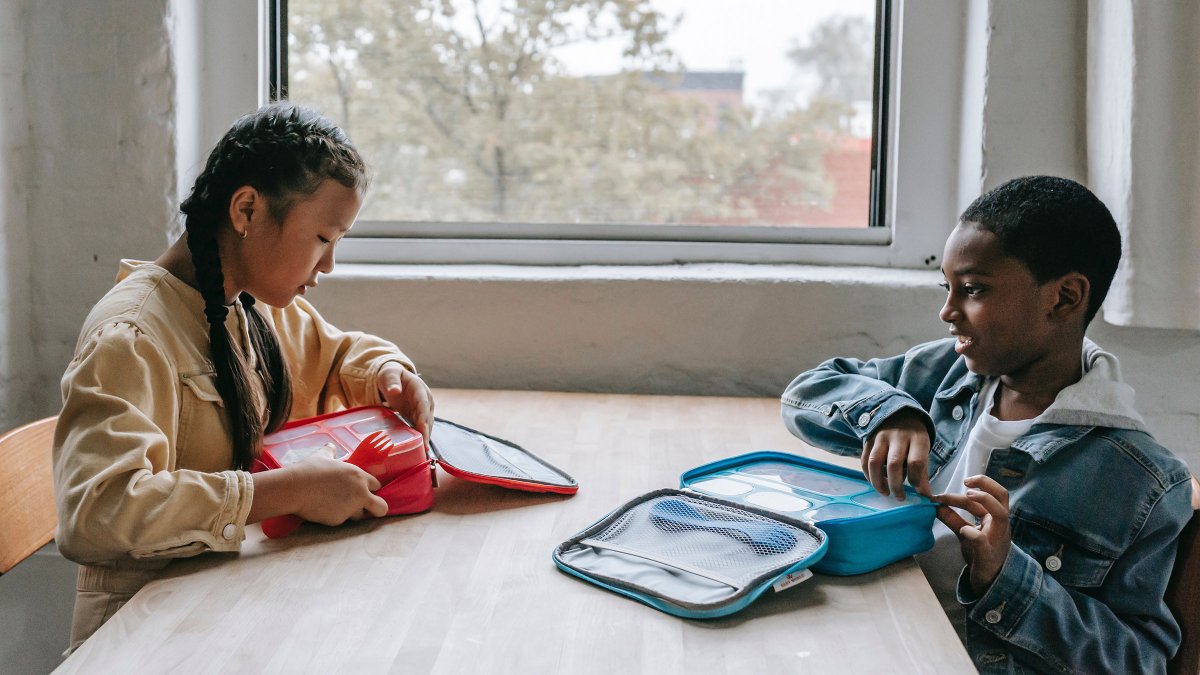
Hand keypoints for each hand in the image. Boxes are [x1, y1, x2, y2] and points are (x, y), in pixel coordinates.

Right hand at [289, 455, 388, 524]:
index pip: (377, 485)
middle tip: (367, 508)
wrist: (295, 488)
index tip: (363, 490)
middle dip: (377, 508)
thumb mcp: (322, 456)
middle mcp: (360, 493)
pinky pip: (341, 520)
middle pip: (381, 508)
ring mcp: (350, 508)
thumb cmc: (308, 470)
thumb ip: (330, 452)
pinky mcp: (339, 520)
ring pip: (359, 516)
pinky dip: (335, 516)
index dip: (371, 488)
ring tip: (335, 504)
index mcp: (359, 476)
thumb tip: (330, 447)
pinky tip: (323, 508)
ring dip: (352, 512)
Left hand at [378, 363, 434, 452]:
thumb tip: (395, 391)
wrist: (394, 378)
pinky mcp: (417, 416)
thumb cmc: (391, 375)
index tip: (423, 431)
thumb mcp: (390, 374)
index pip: (423, 406)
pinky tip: (419, 449)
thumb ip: (392, 381)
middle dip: (427, 433)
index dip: (424, 419)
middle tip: (424, 449)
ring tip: (423, 453)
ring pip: (426, 425)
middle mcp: (425, 401)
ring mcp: (423, 409)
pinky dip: (421, 438)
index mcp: (420, 390)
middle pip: (427, 418)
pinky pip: (421, 428)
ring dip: (425, 438)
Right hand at [862, 408, 931, 498]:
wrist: (898, 413)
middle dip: (896, 485)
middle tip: (900, 497)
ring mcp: (881, 437)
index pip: (916, 462)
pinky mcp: (869, 440)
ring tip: (885, 492)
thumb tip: (925, 496)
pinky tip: (875, 482)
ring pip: (875, 462)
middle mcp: (898, 437)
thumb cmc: (913, 437)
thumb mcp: (923, 449)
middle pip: (894, 464)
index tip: (917, 490)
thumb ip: (923, 472)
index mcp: (917, 438)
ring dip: (878, 482)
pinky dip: (868, 474)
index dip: (916, 480)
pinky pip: (864, 460)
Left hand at [934, 474, 1011, 594]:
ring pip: (1000, 514)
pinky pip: (984, 542)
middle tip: (966, 481)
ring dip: (985, 501)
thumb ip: (953, 519)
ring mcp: (996, 539)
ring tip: (967, 495)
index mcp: (995, 519)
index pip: (987, 495)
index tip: (955, 485)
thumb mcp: (966, 533)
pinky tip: (964, 530)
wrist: (989, 581)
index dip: (972, 487)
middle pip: (1002, 496)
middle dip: (986, 484)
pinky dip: (974, 534)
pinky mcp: (988, 555)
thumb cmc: (980, 554)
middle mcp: (999, 525)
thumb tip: (936, 505)